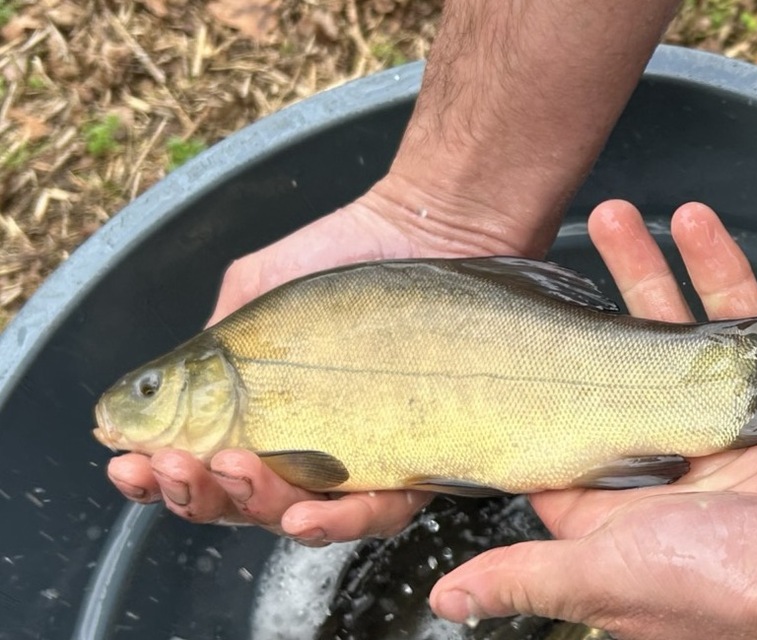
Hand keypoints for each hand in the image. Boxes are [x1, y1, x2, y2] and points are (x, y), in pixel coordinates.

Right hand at [104, 175, 541, 541]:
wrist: (429, 227)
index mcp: (261, 414)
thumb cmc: (342, 255)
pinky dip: (341, 521)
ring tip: (237, 474)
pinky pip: (381, 512)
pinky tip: (307, 510)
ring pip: (302, 518)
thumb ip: (208, 346)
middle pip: (242, 502)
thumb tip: (151, 400)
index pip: (202, 463)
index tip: (127, 464)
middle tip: (177, 467)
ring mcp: (361, 459)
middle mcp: (307, 447)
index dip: (158, 475)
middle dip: (198, 494)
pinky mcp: (416, 462)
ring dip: (258, 508)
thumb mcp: (254, 291)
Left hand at [429, 201, 756, 638]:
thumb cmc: (719, 588)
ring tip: (615, 217)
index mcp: (613, 501)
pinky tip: (695, 226)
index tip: (499, 341)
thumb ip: (525, 576)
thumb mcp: (602, 576)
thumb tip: (448, 602)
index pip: (556, 437)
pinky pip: (737, 319)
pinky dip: (718, 269)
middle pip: (608, 362)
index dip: (528, 391)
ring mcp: (710, 421)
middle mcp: (659, 458)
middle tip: (561, 243)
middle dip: (588, 303)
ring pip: (668, 330)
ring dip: (645, 270)